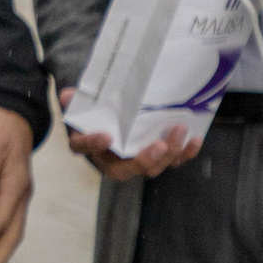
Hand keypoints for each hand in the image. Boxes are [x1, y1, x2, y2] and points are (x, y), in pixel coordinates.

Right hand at [59, 86, 203, 179]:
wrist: (112, 122)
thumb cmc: (96, 114)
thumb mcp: (82, 104)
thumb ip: (76, 100)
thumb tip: (68, 94)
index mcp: (88, 146)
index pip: (84, 147)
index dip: (94, 144)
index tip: (106, 136)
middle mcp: (112, 160)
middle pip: (126, 169)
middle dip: (145, 159)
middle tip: (159, 145)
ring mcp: (136, 162)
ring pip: (152, 168)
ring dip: (169, 154)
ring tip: (179, 131)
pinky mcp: (157, 158)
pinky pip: (172, 161)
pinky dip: (185, 153)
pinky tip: (194, 140)